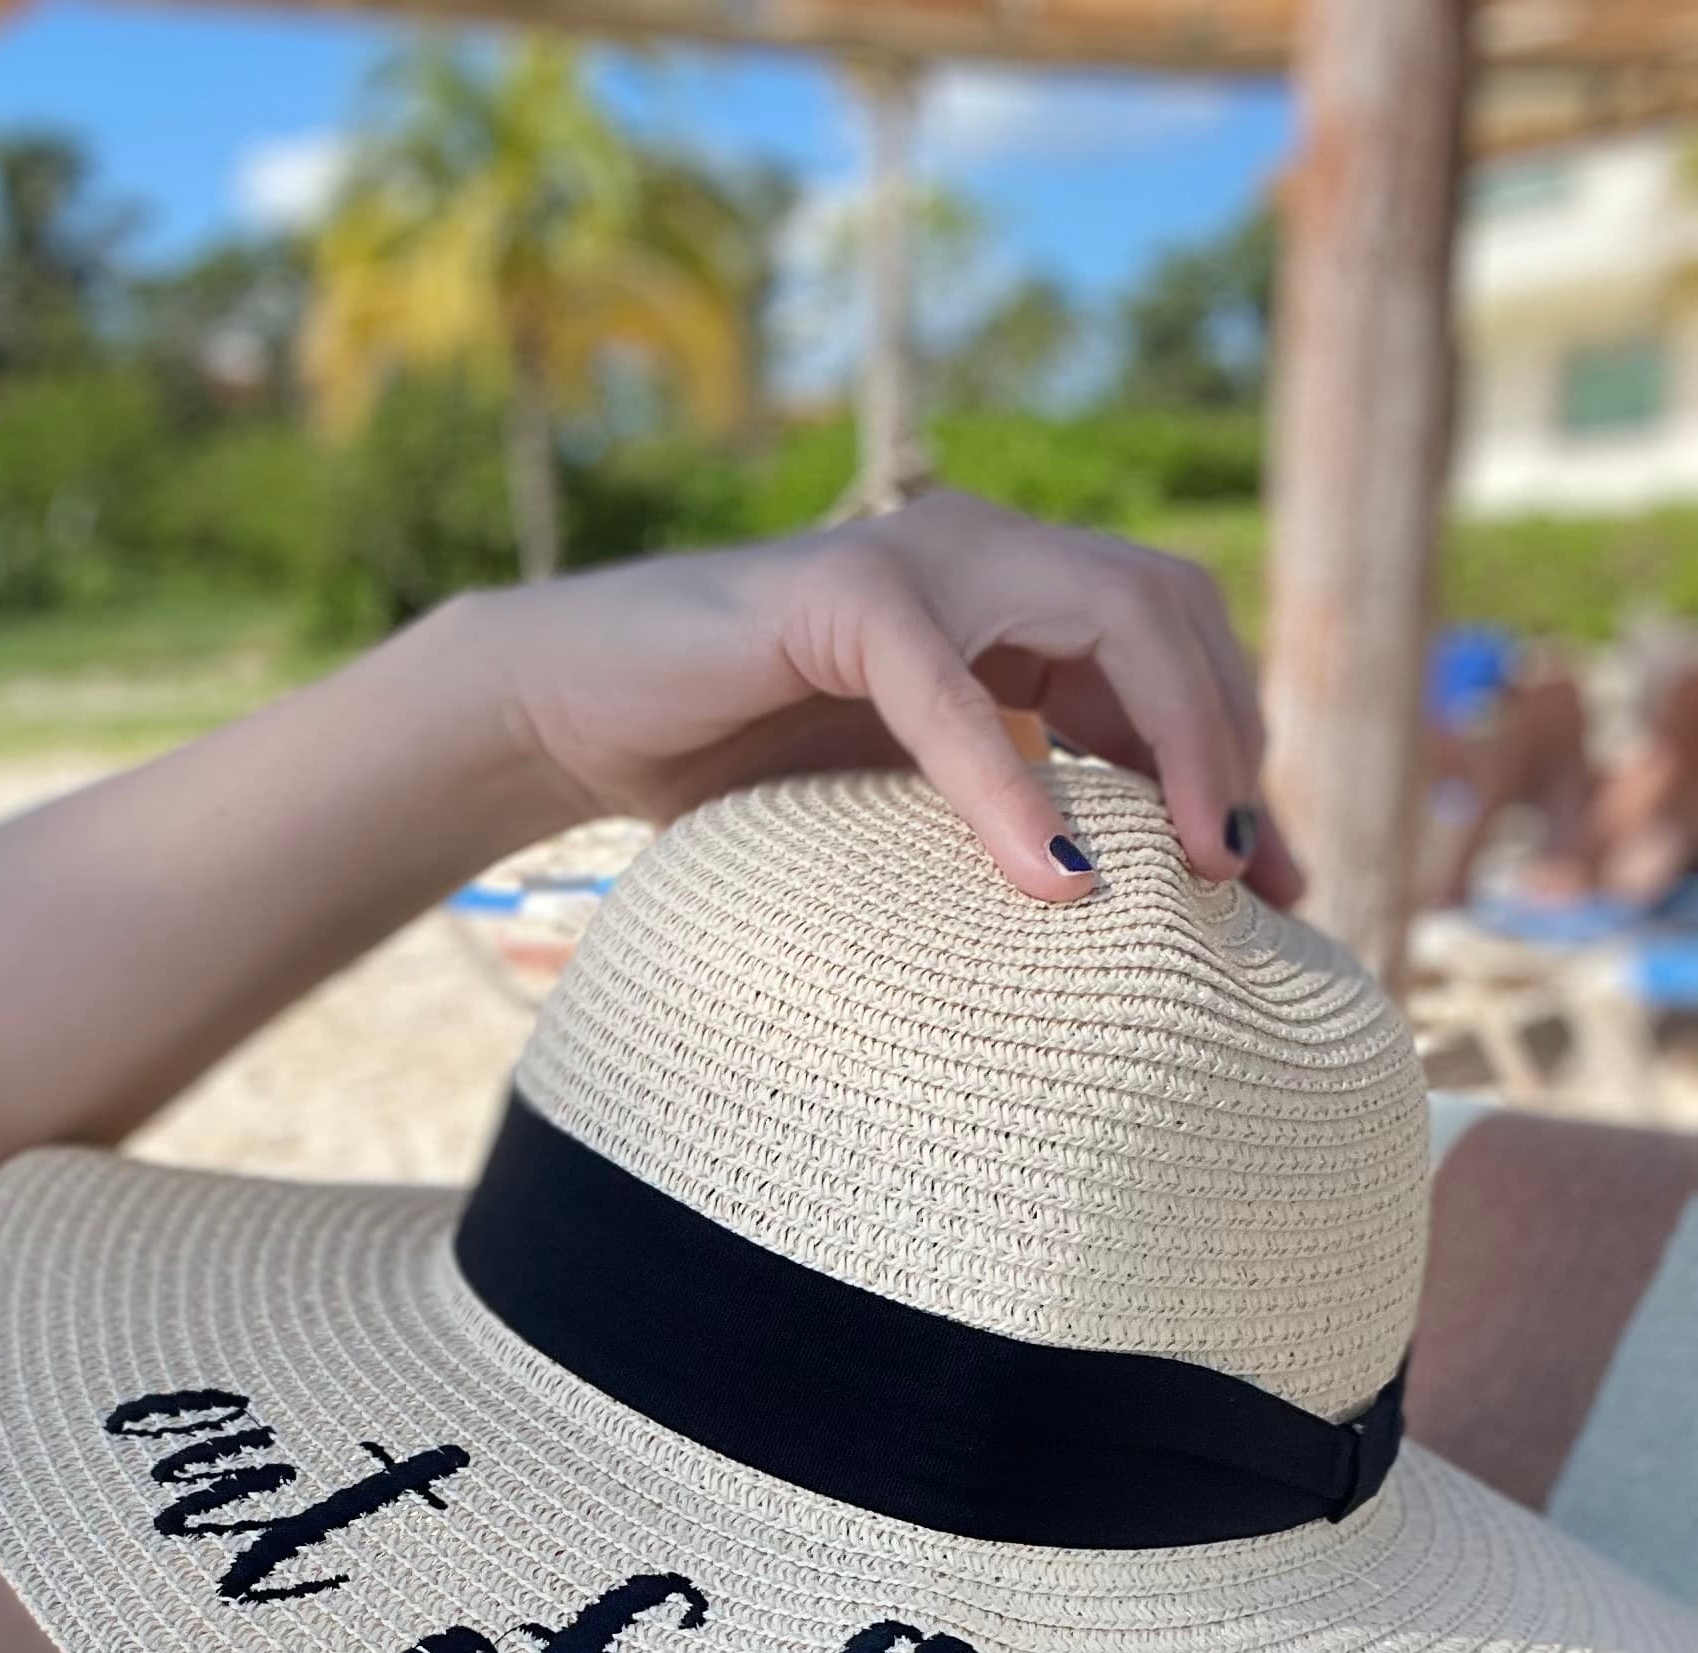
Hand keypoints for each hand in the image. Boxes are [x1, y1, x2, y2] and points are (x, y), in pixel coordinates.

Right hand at [476, 490, 1303, 911]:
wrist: (573, 710)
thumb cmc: (730, 767)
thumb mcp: (903, 798)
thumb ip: (1006, 807)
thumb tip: (1115, 904)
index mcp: (1007, 592)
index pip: (1170, 645)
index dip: (1236, 757)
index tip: (1279, 887)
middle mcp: (980, 549)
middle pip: (1170, 612)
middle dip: (1232, 744)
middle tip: (1253, 880)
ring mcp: (912, 557)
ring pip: (1109, 617)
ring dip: (1172, 745)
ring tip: (1198, 866)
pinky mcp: (836, 595)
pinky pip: (955, 693)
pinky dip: (1012, 789)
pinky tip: (1057, 880)